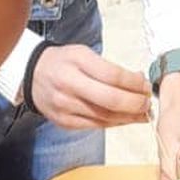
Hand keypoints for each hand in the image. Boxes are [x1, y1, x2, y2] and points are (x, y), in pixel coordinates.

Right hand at [30, 43, 150, 130]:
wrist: (33, 76)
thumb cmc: (64, 63)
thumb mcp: (83, 54)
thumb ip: (109, 68)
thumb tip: (138, 80)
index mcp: (76, 62)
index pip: (113, 76)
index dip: (134, 83)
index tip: (145, 85)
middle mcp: (69, 85)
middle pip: (111, 100)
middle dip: (135, 104)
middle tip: (147, 103)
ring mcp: (66, 106)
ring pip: (105, 117)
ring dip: (128, 117)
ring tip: (142, 113)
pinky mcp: (65, 122)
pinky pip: (96, 125)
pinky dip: (115, 123)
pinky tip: (125, 119)